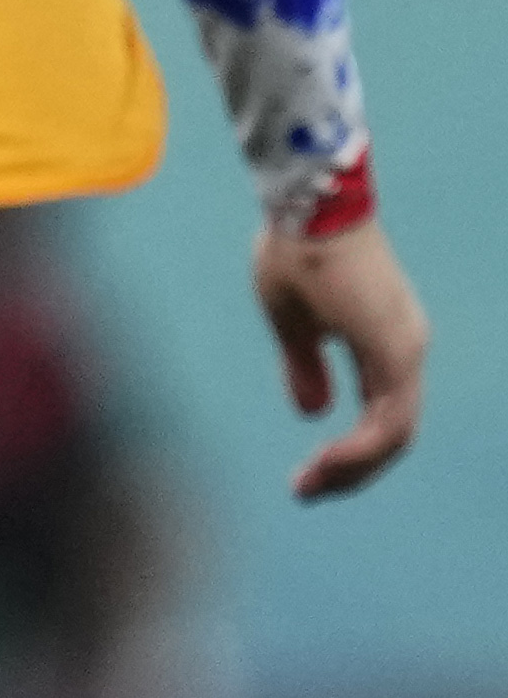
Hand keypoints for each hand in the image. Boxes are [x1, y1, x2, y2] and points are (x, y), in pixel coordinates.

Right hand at [255, 216, 427, 500]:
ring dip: (355, 468)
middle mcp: (406, 350)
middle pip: (393, 434)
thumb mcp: (291, 320)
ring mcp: (405, 350)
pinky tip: (330, 462)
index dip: (349, 451)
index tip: (308, 474)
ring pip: (395, 434)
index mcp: (383, 343)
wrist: (307, 206)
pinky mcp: (395, 349)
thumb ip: (304, 366)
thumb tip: (312, 412)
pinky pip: (389, 420)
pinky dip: (361, 449)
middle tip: (308, 491)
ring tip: (311, 485)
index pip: (381, 416)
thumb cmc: (295, 251)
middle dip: (351, 471)